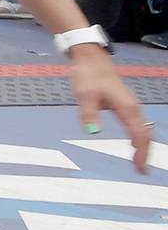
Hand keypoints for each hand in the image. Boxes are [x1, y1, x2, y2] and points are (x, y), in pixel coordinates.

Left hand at [69, 47, 156, 173]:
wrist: (91, 59)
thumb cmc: (88, 74)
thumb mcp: (85, 95)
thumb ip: (89, 114)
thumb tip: (93, 132)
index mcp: (126, 107)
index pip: (140, 135)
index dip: (142, 153)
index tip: (141, 167)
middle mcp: (133, 108)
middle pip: (146, 135)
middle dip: (146, 153)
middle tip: (142, 170)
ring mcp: (131, 106)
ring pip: (144, 129)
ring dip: (144, 146)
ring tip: (140, 161)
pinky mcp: (125, 104)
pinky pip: (138, 124)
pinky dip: (139, 137)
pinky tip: (134, 144)